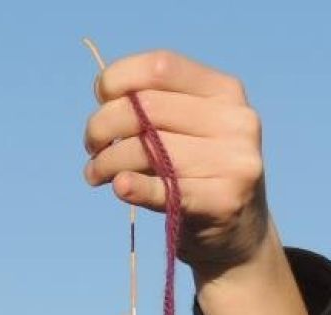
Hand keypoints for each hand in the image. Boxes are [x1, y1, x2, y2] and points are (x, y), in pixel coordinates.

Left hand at [83, 50, 270, 277]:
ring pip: (145, 149)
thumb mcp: (187, 126)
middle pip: (145, 109)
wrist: (238, 231)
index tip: (101, 98)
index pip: (160, 66)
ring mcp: (234, 161)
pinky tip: (119, 186)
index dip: (118, 78)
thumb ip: (152, 103)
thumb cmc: (196, 170)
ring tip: (96, 173)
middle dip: (102, 126)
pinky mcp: (223, 200)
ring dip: (105, 162)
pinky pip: (165, 189)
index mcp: (225, 91)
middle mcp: (235, 121)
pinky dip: (134, 187)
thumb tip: (104, 89)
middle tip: (92, 147)